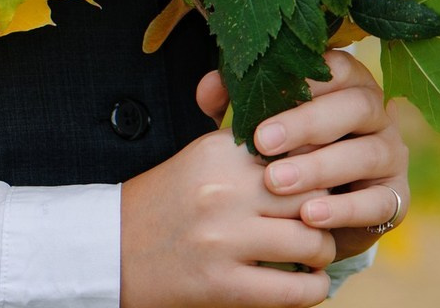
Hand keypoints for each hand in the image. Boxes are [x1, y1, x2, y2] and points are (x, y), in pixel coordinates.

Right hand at [120, 130, 335, 307]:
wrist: (113, 247)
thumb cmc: (164, 201)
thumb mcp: (201, 160)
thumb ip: (247, 154)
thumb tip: (311, 155)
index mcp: (219, 152)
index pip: (295, 149)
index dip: (317, 165)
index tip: (323, 178)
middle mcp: (224, 190)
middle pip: (310, 193)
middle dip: (326, 209)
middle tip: (325, 218)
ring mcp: (224, 239)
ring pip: (310, 239)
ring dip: (323, 250)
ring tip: (317, 252)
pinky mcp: (223, 284)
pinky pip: (292, 290)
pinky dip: (313, 290)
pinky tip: (310, 283)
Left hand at [237, 50, 408, 260]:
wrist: (309, 209)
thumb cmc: (283, 149)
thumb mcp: (258, 121)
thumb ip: (234, 100)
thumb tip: (207, 87)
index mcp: (345, 80)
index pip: (333, 68)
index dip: (299, 82)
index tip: (262, 101)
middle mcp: (374, 111)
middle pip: (353, 106)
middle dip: (306, 124)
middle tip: (262, 144)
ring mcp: (390, 153)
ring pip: (366, 153)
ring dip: (320, 168)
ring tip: (277, 183)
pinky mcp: (397, 197)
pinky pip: (379, 202)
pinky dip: (344, 209)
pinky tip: (310, 216)